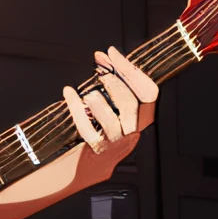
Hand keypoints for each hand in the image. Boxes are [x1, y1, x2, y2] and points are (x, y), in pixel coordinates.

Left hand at [63, 47, 157, 165]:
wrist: (88, 166)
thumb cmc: (102, 130)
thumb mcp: (116, 107)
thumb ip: (116, 84)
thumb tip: (106, 55)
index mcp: (142, 118)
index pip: (148, 93)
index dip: (131, 71)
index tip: (112, 52)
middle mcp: (132, 131)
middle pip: (129, 103)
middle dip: (112, 80)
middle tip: (97, 65)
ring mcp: (114, 142)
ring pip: (110, 120)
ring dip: (97, 99)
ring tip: (88, 90)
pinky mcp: (96, 150)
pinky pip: (86, 127)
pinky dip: (76, 107)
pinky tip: (69, 93)